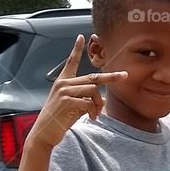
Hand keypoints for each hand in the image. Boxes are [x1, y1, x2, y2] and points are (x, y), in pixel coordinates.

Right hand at [29, 35, 127, 149]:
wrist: (44, 134)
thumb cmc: (59, 120)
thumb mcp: (74, 106)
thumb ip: (86, 99)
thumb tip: (102, 98)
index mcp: (63, 82)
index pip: (71, 62)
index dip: (76, 49)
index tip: (81, 37)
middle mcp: (63, 84)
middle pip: (93, 77)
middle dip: (111, 77)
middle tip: (125, 75)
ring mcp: (64, 91)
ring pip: (93, 90)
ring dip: (98, 104)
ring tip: (95, 114)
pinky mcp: (66, 101)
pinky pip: (89, 102)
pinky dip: (93, 110)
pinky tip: (90, 117)